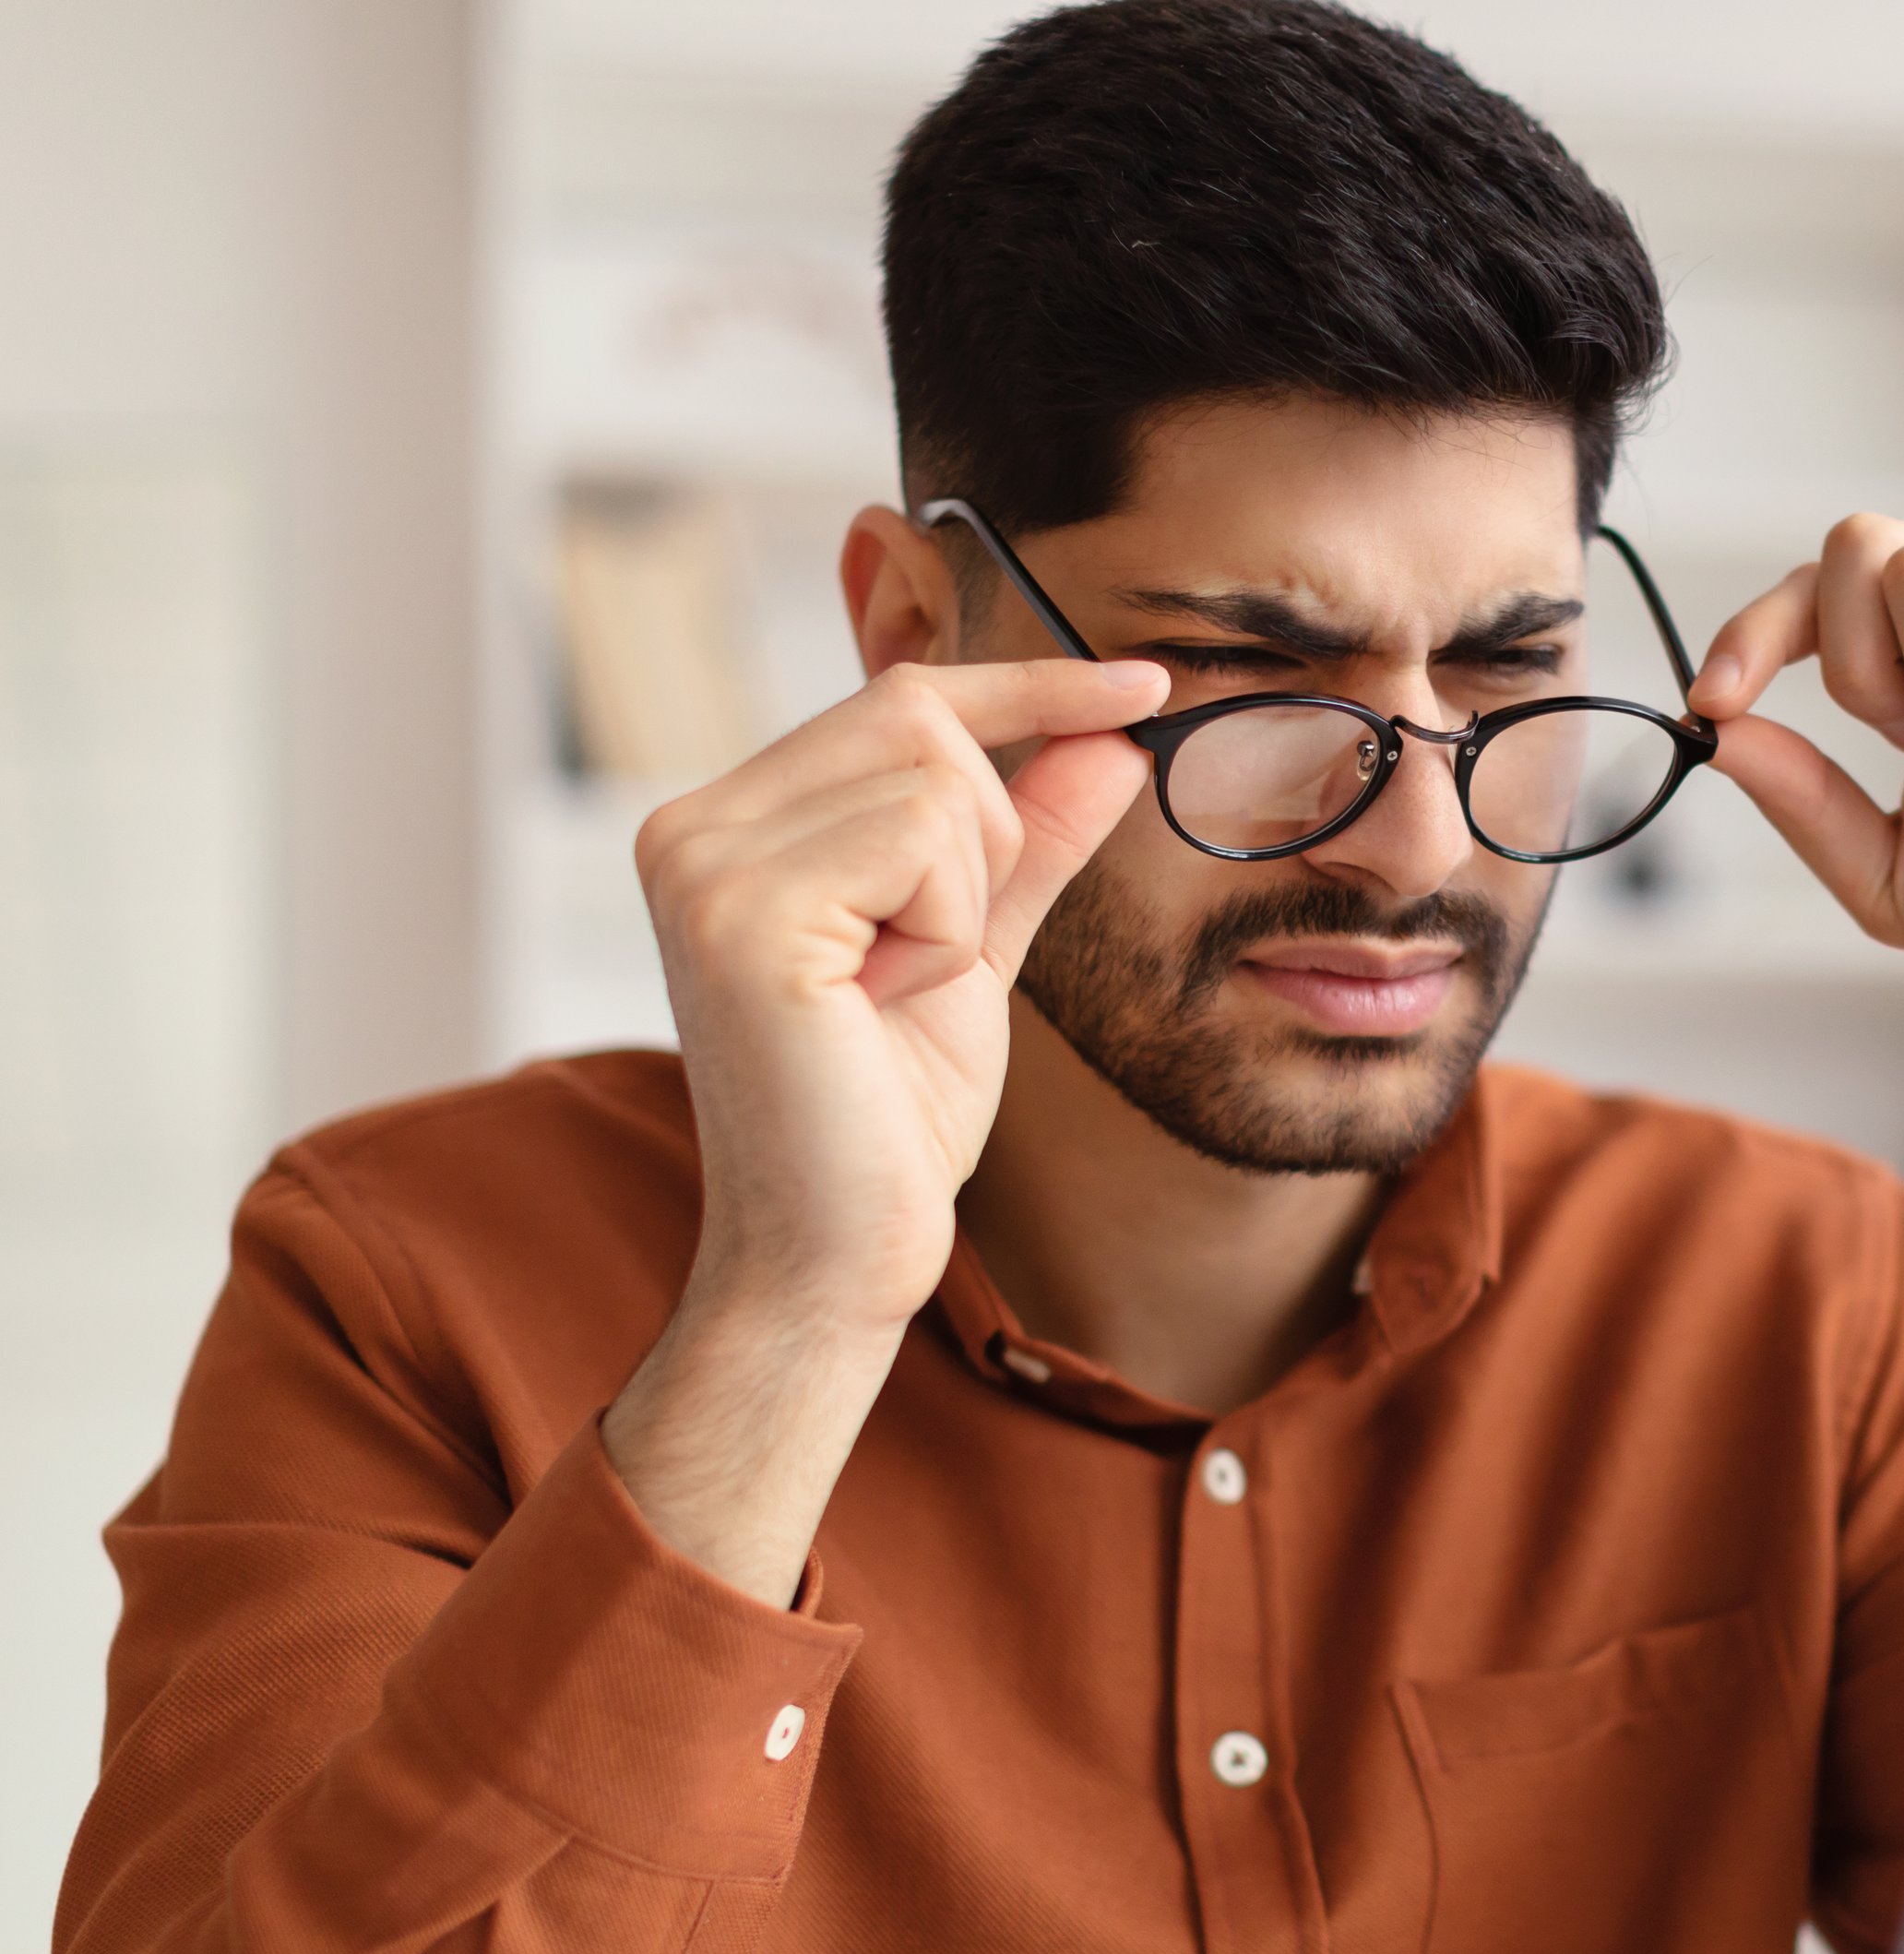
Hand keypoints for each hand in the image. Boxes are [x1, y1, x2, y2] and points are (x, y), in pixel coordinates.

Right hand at [605, 656, 1164, 1602]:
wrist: (839, 1254)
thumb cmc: (890, 1116)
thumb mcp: (978, 948)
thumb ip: (1032, 838)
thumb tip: (1113, 737)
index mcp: (727, 823)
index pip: (900, 698)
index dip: (1031, 684)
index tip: (1146, 682)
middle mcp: (690, 825)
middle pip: (921, 721)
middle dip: (986, 838)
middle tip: (933, 956)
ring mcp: (701, 863)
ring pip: (934, 781)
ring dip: (963, 900)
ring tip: (892, 992)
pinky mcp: (741, 912)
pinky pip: (918, 843)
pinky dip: (944, 929)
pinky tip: (882, 1003)